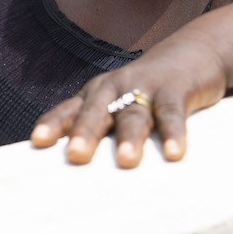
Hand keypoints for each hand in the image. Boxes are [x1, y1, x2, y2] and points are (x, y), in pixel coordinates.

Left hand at [30, 29, 227, 167]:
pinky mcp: (176, 89)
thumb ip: (104, 134)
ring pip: (134, 113)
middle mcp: (115, 88)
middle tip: (76, 155)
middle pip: (97, 111)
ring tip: (126, 161)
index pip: (69, 109)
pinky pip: (172, 113)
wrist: (193, 51)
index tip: (38, 142)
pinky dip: (173, 132)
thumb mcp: (120, 105)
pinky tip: (174, 153)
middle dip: (86, 132)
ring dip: (130, 137)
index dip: (53, 124)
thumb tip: (85, 182)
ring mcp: (145, 86)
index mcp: (96, 95)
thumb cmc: (148, 92)